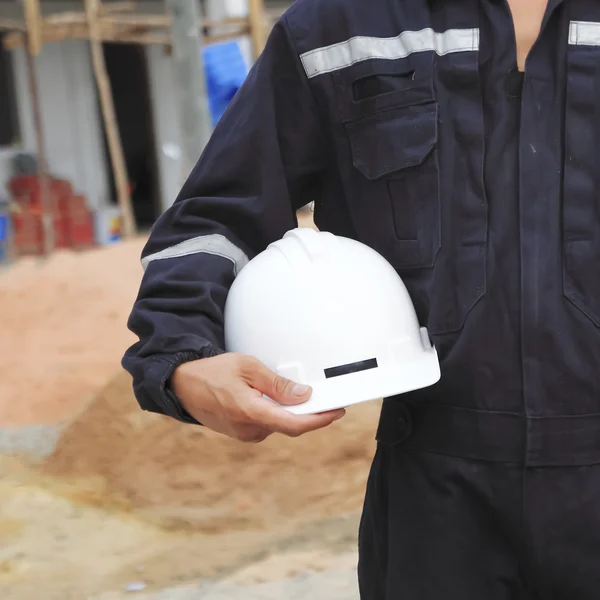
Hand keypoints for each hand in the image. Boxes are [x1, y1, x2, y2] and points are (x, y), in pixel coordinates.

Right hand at [171, 353, 345, 442]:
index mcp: (251, 412)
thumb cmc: (212, 373)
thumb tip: (303, 396)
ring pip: (278, 425)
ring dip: (289, 412)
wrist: (182, 385)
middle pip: (289, 425)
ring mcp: (244, 434)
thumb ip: (277, 384)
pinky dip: (276, 414)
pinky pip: (266, 425)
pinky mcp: (241, 433)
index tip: (336, 411)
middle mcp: (248, 429)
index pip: (294, 424)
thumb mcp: (248, 367)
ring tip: (291, 391)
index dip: (319, 420)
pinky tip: (274, 400)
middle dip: (307, 413)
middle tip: (322, 397)